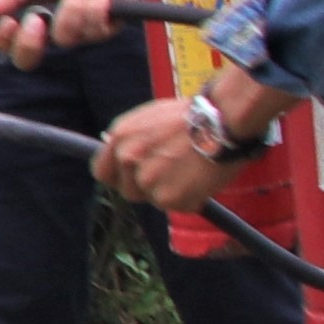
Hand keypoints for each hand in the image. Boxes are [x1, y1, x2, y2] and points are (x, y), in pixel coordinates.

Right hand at [0, 0, 154, 63]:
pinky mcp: (100, 31)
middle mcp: (46, 27)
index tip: (8, 22)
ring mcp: (74, 32)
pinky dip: (94, 11)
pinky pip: (91, 34)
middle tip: (36, 20)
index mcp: (25, 11)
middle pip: (27, 59)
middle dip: (29, 43)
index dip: (2, 38)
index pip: (5, 40)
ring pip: (63, 41)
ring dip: (70, 14)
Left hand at [99, 98, 236, 213]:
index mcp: (119, 138)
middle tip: (172, 173)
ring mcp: (146, 179)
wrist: (221, 121)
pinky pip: (175, 207)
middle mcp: (127, 159)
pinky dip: (188, 200)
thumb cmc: (192, 116)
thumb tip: (119, 155)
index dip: (118, 178)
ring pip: (152, 199)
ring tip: (189, 173)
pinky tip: (200, 181)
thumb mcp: (149, 117)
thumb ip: (131, 139)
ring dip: (168, 193)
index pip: (102, 172)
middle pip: (128, 191)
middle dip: (147, 188)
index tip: (132, 179)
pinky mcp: (167, 197)